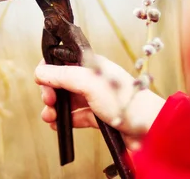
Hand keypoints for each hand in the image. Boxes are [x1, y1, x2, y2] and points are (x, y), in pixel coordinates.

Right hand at [34, 56, 165, 148]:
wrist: (149, 128)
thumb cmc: (125, 101)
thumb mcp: (88, 83)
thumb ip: (62, 75)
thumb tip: (40, 72)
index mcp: (90, 64)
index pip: (61, 60)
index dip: (48, 69)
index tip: (42, 81)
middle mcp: (91, 79)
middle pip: (61, 81)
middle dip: (49, 91)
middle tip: (48, 102)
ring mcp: (94, 98)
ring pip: (66, 100)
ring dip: (54, 108)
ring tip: (49, 117)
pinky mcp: (97, 116)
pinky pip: (75, 116)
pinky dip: (64, 120)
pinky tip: (58, 126)